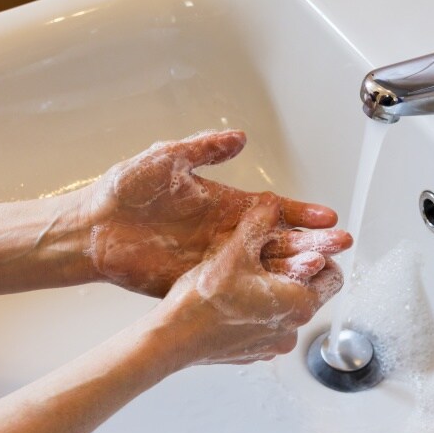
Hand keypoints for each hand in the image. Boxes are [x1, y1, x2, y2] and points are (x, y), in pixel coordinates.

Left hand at [84, 130, 350, 296]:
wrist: (94, 228)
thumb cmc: (126, 190)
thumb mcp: (168, 159)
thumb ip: (205, 149)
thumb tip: (240, 136)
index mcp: (227, 204)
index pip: (275, 210)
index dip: (302, 214)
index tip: (328, 218)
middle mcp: (229, 233)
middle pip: (278, 239)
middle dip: (310, 242)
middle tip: (339, 246)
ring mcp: (218, 259)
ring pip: (265, 266)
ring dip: (293, 267)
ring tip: (321, 270)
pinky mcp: (202, 281)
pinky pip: (238, 287)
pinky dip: (262, 292)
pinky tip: (284, 296)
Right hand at [151, 193, 343, 369]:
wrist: (170, 340)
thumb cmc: (203, 302)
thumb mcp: (235, 251)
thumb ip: (259, 223)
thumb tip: (273, 204)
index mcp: (299, 305)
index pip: (334, 276)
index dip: (321, 255)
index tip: (305, 245)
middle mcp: (293, 330)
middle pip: (312, 292)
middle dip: (299, 271)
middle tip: (276, 254)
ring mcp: (274, 345)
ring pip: (289, 309)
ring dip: (279, 290)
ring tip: (253, 274)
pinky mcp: (255, 352)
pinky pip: (269, 326)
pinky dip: (261, 310)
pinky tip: (238, 297)